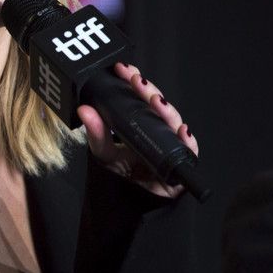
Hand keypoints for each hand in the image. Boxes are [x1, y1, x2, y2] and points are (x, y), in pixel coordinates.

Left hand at [78, 62, 198, 198]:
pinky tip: (182, 131)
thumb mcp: (104, 152)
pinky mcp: (182, 162)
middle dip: (148, 90)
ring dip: (166, 110)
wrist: (131, 204)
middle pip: (157, 106)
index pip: (140, 97)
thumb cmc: (122, 174)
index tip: (123, 68)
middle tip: (136, 79)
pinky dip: (187, 139)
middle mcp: (158, 128)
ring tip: (156, 101)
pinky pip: (188, 150)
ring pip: (173, 122)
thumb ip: (96, 133)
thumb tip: (84, 110)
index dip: (135, 82)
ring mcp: (172, 143)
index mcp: (141, 121)